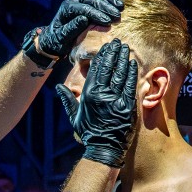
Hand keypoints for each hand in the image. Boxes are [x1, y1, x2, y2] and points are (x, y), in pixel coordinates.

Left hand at [36, 0, 123, 61]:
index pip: (84, 8)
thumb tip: (84, 18)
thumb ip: (72, 28)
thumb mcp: (62, 38)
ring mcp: (82, 0)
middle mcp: (74, 1)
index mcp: (67, 8)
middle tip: (117, 15)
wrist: (54, 39)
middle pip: (92, 1)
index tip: (107, 21)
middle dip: (106, 7)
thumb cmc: (57, 41)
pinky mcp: (88, 3)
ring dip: (110, 1)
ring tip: (121, 6)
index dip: (96, 14)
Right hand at [56, 39, 138, 168]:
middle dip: (113, 53)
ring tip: (125, 48)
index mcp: (89, 95)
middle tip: (117, 42)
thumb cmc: (89, 133)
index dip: (102, 56)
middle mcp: (102, 95)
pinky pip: (130, 85)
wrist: (104, 149)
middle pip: (109, 68)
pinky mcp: (128, 106)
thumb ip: (67, 99)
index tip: (106, 48)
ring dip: (123, 58)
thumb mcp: (74, 116)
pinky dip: (131, 73)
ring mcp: (116, 100)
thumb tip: (59, 87)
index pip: (96, 70)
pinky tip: (132, 63)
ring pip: (121, 73)